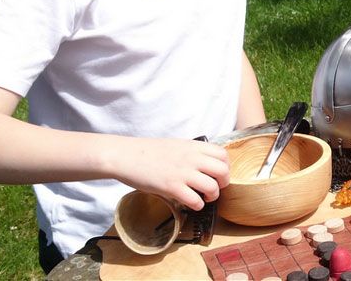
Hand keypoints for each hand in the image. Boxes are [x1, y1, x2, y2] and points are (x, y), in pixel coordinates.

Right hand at [110, 137, 229, 210]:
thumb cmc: (148, 151)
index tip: (218, 174)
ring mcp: (182, 173)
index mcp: (193, 146)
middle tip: (215, 187)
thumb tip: (206, 164)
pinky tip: (191, 203)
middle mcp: (191, 158)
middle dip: (223, 183)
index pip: (223, 154)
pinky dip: (197, 205)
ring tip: (204, 197)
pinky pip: (195, 201)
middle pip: (223, 171)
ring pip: (212, 187)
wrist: (125, 155)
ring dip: (212, 196)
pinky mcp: (172, 187)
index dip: (225, 166)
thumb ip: (192, 153)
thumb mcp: (176, 145)